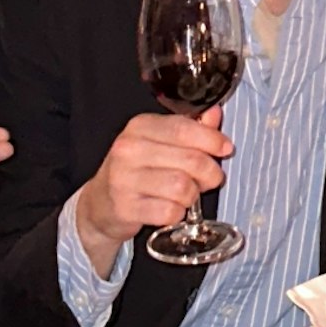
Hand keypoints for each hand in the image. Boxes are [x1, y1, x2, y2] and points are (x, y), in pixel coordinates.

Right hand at [73, 106, 231, 263]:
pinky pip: (170, 212)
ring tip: (183, 195)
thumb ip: (190, 128)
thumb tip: (215, 113)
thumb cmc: (137, 170)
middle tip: (205, 180)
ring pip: (183, 187)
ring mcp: (124, 179)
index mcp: (139, 127)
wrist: (100, 203)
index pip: (185, 128)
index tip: (225, 148)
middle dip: (209, 173)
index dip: (212, 140)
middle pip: (192, 160)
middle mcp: (128, 150)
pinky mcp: (125, 207)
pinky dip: (177, 213)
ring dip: (192, 195)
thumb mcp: (160, 142)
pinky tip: (168, 209)